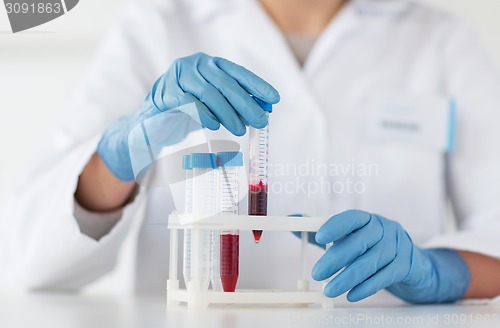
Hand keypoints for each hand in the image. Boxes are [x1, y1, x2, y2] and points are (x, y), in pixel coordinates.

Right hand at [97, 53, 279, 180]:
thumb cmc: (187, 112)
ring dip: (228, 112)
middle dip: (246, 103)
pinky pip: (189, 102)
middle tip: (260, 121)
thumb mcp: (214, 105)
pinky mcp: (166, 92)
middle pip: (226, 84)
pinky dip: (204, 113)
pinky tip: (215, 125)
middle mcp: (195, 65)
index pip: (238, 73)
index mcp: (209, 64)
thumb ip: (235, 103)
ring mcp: (179, 77)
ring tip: (240, 128)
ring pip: (209, 92)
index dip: (257, 86)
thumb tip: (264, 108)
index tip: (274, 99)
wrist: (151, 123)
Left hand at [312, 210, 469, 302]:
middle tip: (317, 273)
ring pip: (371, 263)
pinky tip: (351, 294)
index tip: (319, 237)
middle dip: (336, 259)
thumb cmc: (372, 248)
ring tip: (329, 290)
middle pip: (360, 242)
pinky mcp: (406, 266)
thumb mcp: (349, 238)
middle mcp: (385, 230)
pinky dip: (365, 287)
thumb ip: (322, 231)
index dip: (336, 226)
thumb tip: (293, 220)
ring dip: (347, 278)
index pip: (352, 218)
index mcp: (368, 220)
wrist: (412, 264)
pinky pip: (384, 277)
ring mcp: (398, 247)